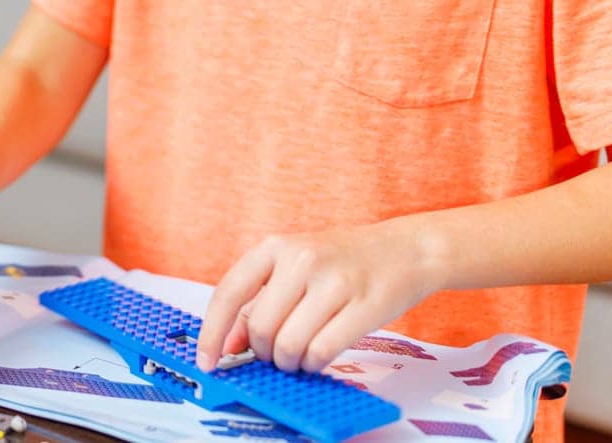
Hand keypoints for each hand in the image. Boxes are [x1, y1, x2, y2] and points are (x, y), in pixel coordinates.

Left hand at [197, 220, 441, 374]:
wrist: (404, 250)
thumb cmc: (342, 263)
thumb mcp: (293, 269)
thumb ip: (258, 302)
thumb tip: (227, 343)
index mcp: (276, 247)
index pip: (228, 294)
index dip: (212, 333)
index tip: (207, 361)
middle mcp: (301, 259)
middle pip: (259, 328)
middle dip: (263, 353)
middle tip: (276, 354)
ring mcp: (334, 281)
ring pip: (288, 345)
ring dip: (289, 363)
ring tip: (298, 357)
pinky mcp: (364, 305)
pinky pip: (321, 352)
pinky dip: (313, 364)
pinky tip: (317, 357)